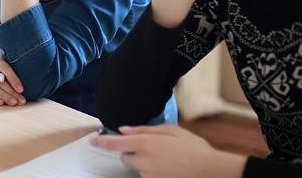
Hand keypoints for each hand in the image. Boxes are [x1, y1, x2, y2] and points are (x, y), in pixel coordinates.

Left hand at [90, 124, 245, 177]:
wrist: (209, 170)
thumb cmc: (193, 148)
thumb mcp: (170, 130)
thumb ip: (144, 129)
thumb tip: (125, 130)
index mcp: (145, 143)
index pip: (115, 143)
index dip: (102, 142)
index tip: (93, 141)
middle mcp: (143, 160)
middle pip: (125, 157)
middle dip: (131, 152)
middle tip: (149, 148)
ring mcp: (148, 174)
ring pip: (137, 167)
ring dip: (143, 162)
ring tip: (165, 158)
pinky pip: (147, 175)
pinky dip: (152, 170)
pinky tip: (167, 166)